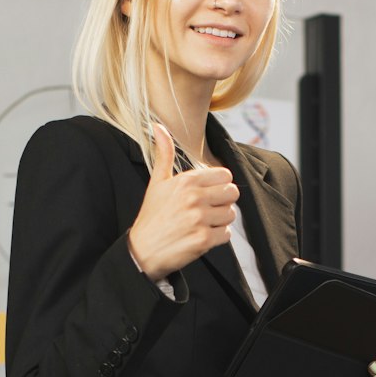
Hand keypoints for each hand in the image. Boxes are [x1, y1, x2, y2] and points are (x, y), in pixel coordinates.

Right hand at [125, 124, 240, 278]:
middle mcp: (194, 197)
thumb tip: (159, 126)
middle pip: (232, 193)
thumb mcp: (157, 182)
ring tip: (203, 223)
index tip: (208, 194)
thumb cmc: (152, 216)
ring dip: (221, 220)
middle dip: (223, 202)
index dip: (220, 185)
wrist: (142, 250)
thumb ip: (164, 154)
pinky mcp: (203, 239)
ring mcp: (199, 219)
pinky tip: (202, 236)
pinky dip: (218, 237)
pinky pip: (227, 234)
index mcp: (186, 181)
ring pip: (231, 214)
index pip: (225, 175)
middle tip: (208, 209)